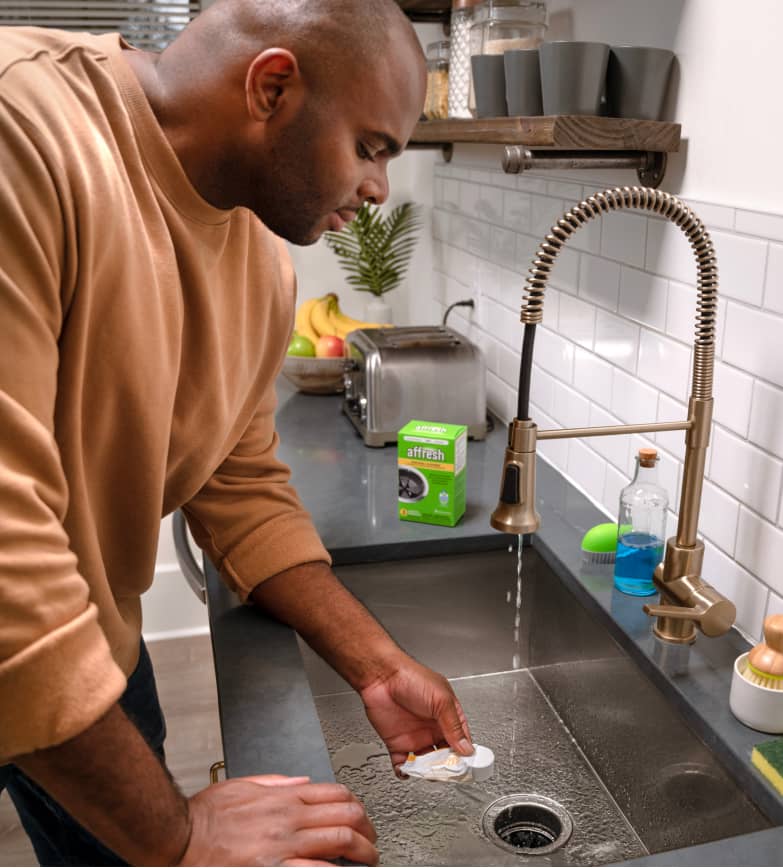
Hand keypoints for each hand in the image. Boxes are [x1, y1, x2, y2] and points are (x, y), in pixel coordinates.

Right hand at [179, 775, 377, 866]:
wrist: (179, 838)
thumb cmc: (204, 818)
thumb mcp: (241, 786)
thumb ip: (275, 784)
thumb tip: (302, 783)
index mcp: (281, 797)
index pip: (334, 794)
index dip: (356, 805)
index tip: (362, 818)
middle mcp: (288, 818)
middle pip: (345, 815)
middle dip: (367, 829)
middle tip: (372, 842)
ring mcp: (283, 845)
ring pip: (339, 839)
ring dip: (362, 851)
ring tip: (368, 861)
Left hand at [359, 655, 472, 772]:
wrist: (381, 676)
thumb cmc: (411, 677)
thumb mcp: (441, 699)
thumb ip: (454, 725)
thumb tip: (466, 748)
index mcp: (447, 715)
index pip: (461, 741)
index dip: (465, 756)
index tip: (466, 768)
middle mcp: (432, 728)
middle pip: (445, 757)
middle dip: (446, 768)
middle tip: (445, 773)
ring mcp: (415, 737)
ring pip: (426, 765)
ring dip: (427, 772)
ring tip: (426, 773)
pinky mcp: (397, 743)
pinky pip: (403, 764)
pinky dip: (405, 772)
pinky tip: (407, 771)